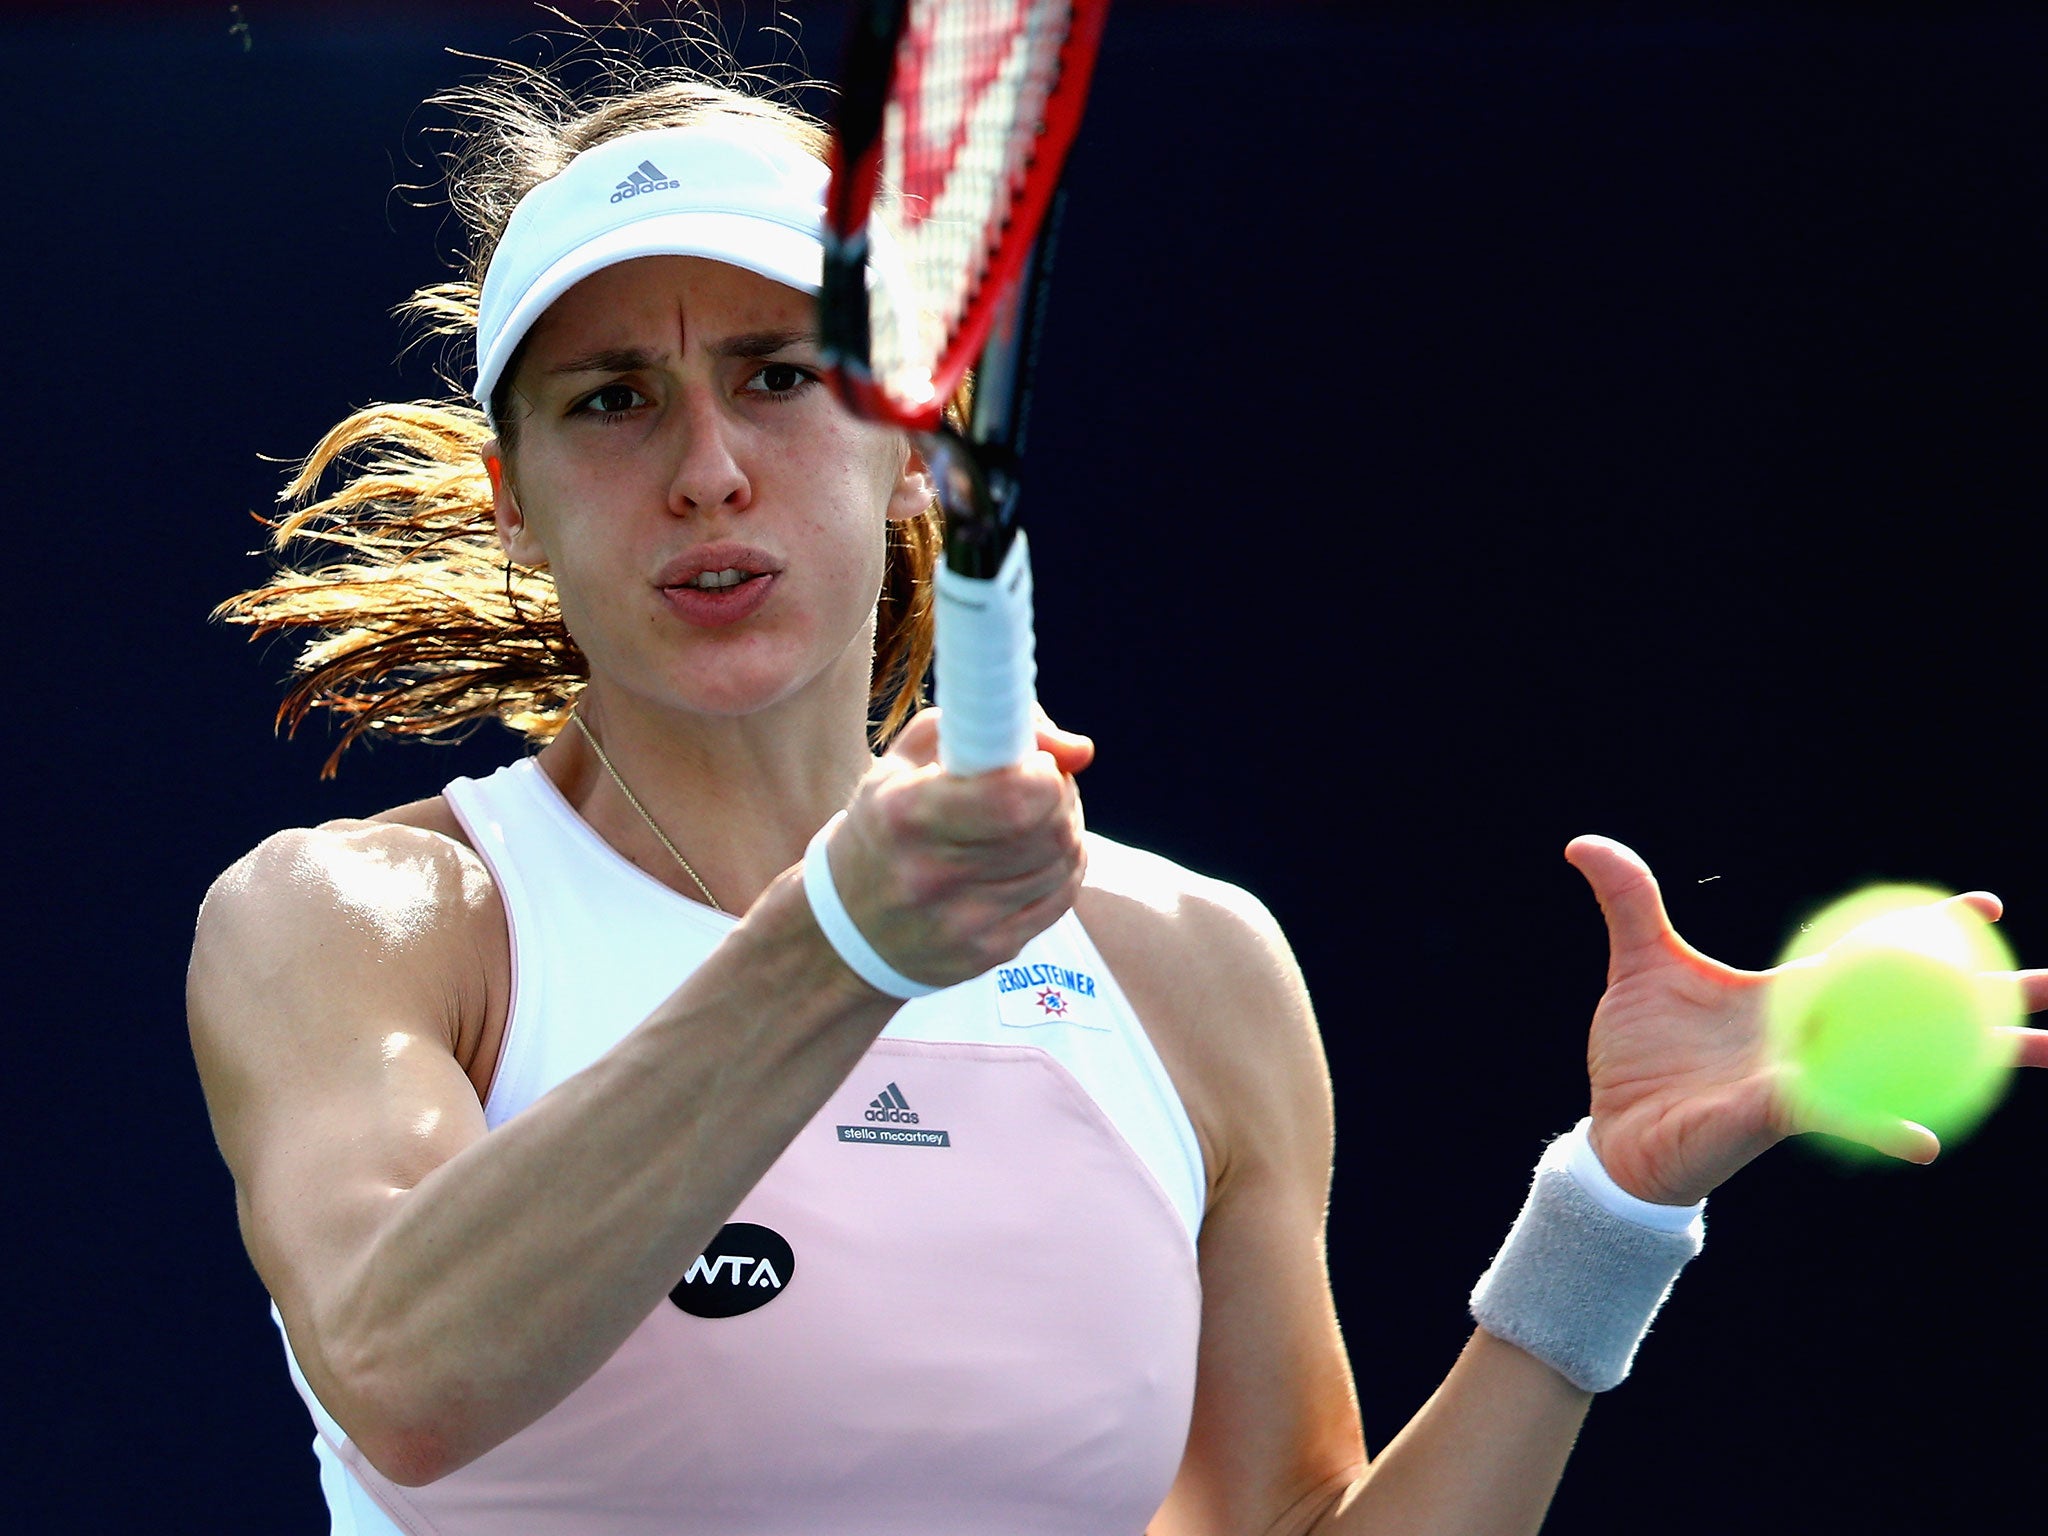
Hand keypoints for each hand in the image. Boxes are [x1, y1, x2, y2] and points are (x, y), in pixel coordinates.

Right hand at [820, 708, 1093, 991]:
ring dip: (1064, 826)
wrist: (847, 930)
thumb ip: (989, 729)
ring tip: (1032, 816)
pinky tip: (1036, 853)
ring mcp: (965, 922)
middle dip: (1059, 791)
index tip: (1033, 760)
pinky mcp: (991, 951)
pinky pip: (1063, 896)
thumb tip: (1079, 750)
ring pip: (1065, 858)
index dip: (1044, 771)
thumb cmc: (882, 830)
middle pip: (1051, 826)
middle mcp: (934, 875)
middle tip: (1037, 780)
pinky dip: (1063, 865)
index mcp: (907, 816)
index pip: (1015, 796)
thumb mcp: (906, 763)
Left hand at [1567, 835, 2047, 1205]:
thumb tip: (1583, 844)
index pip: (1872, 952)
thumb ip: (1628, 900)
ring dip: (1972, 1064)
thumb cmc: (1638, 1052)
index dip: (1929, 927)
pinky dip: (1878, 1125)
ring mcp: (1806, 1076)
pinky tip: (1925, 1142)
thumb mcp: (1637, 964)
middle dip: (1988, 1003)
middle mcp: (1815, 1036)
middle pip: (1917, 1012)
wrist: (1613, 1129)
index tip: (1989, 903)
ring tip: (2043, 1056)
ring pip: (1905, 1064)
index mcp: (1791, 994)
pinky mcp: (1777, 1117)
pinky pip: (1839, 1116)